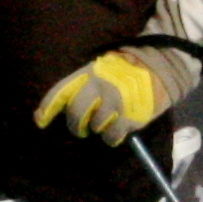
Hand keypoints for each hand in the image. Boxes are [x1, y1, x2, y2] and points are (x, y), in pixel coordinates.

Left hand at [32, 46, 200, 143]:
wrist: (163, 63)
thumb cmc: (130, 65)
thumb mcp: (103, 64)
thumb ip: (85, 80)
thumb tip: (66, 102)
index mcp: (89, 72)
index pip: (60, 91)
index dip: (47, 108)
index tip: (39, 120)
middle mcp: (98, 88)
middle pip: (75, 115)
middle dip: (75, 126)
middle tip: (81, 129)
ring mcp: (114, 103)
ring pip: (94, 127)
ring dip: (97, 129)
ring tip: (104, 125)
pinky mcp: (129, 117)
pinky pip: (112, 137)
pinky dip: (111, 138)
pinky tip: (116, 133)